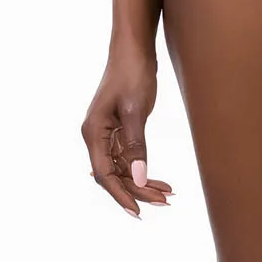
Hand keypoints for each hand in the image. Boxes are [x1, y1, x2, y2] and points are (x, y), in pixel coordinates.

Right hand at [81, 47, 172, 218]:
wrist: (134, 49)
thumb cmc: (132, 74)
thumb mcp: (136, 111)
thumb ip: (136, 145)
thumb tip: (138, 178)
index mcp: (93, 132)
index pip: (105, 174)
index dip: (121, 195)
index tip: (137, 211)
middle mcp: (97, 136)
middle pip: (114, 174)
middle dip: (138, 191)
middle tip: (165, 203)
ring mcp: (108, 133)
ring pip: (124, 168)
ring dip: (143, 182)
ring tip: (168, 195)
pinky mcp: (121, 129)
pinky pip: (130, 157)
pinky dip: (144, 169)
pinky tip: (162, 180)